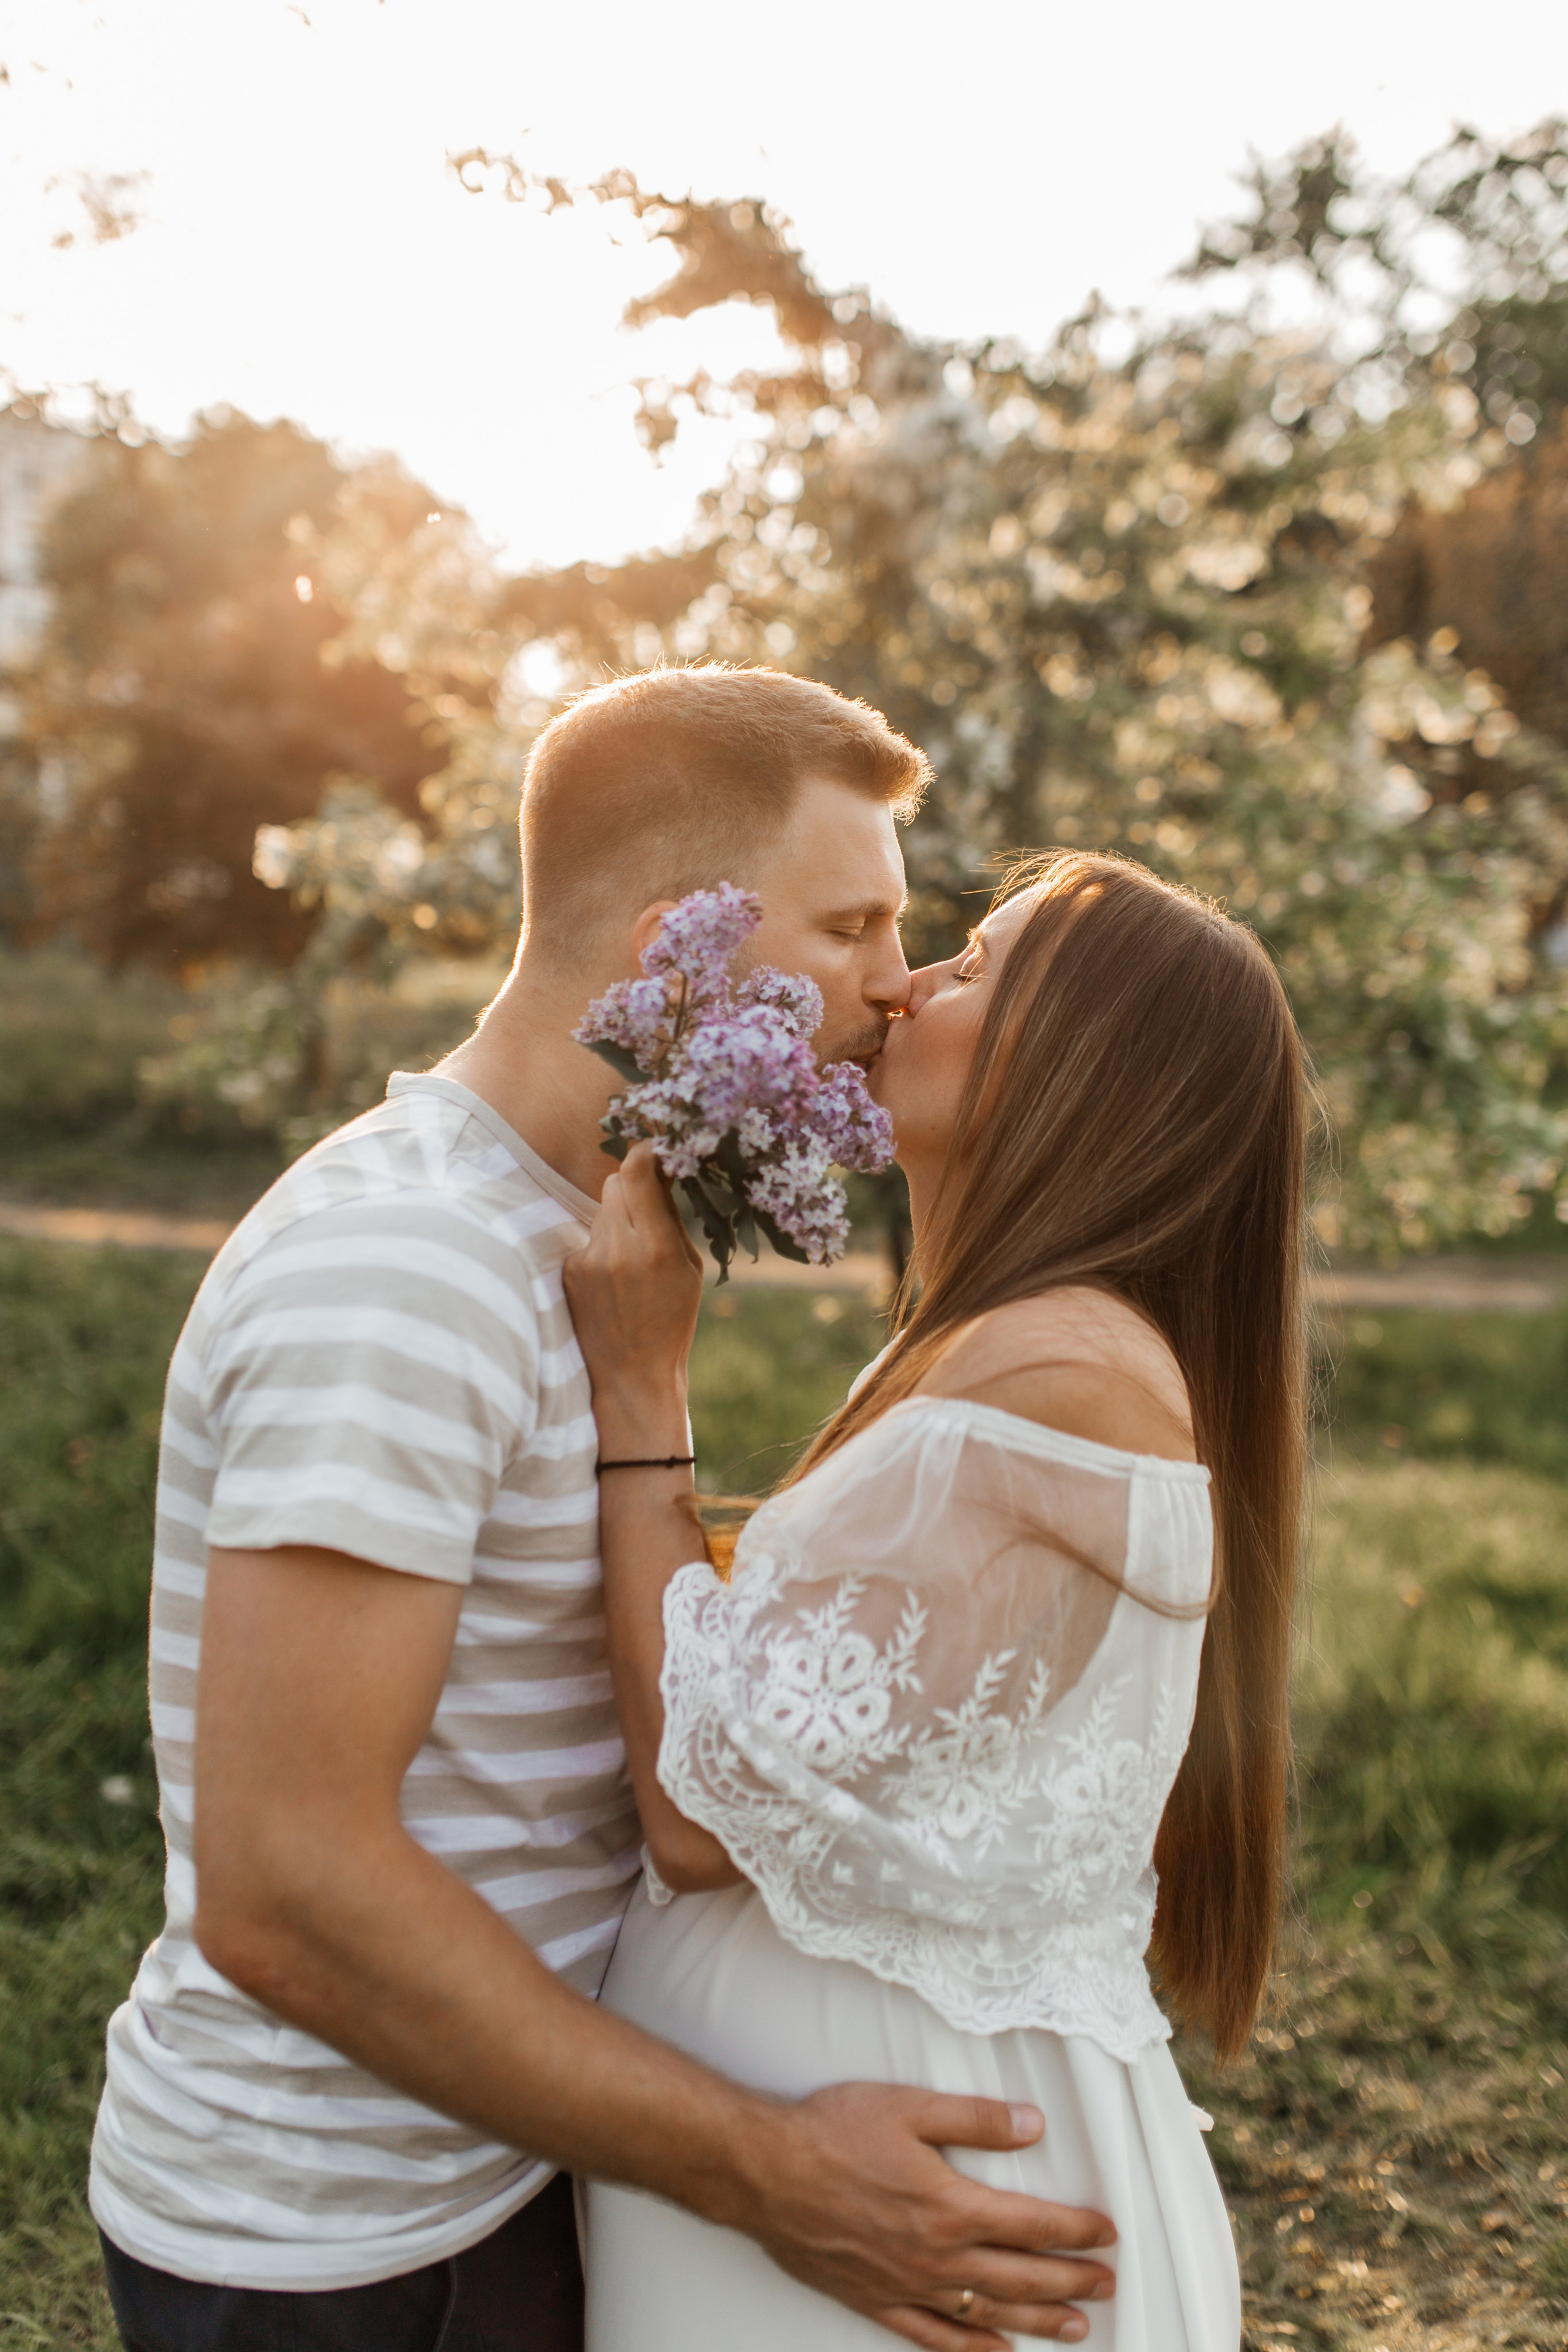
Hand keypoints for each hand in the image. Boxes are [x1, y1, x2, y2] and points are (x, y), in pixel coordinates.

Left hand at [563, 1143, 704, 1432]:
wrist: (630, 1374)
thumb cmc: (671, 1321)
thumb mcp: (690, 1269)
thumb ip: (672, 1219)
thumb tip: (660, 1175)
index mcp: (658, 1246)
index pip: (638, 1171)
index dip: (645, 1151)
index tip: (655, 1147)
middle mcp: (620, 1247)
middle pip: (616, 1181)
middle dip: (634, 1183)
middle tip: (649, 1202)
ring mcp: (589, 1259)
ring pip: (602, 1207)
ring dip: (619, 1215)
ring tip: (633, 1252)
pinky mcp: (570, 1270)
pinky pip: (589, 1236)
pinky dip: (603, 1243)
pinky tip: (613, 1276)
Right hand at [724, 2085, 1114, 2348]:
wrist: (765, 2173)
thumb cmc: (832, 2132)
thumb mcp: (909, 2107)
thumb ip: (976, 2119)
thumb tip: (1033, 2126)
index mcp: (950, 2206)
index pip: (1032, 2225)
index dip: (1076, 2231)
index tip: (1107, 2234)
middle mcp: (936, 2256)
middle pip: (1021, 2277)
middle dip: (1071, 2281)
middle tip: (1107, 2284)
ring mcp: (906, 2286)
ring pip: (988, 2313)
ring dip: (1037, 2321)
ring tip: (1076, 2326)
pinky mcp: (875, 2301)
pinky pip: (934, 2337)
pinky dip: (972, 2349)